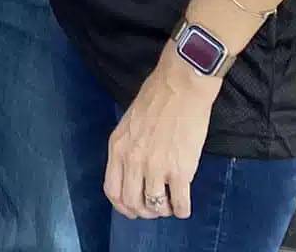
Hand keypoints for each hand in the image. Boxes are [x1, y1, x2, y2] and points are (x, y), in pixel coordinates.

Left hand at [104, 47, 216, 218]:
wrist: (180, 85)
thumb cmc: (155, 97)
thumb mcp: (129, 123)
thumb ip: (127, 148)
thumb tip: (133, 172)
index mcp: (117, 147)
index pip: (112, 190)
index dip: (123, 206)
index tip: (134, 208)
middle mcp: (132, 160)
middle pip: (132, 203)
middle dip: (145, 211)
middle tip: (156, 206)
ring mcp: (156, 167)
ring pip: (155, 207)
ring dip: (164, 210)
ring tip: (170, 202)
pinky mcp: (180, 171)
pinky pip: (179, 205)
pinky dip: (182, 210)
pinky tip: (184, 203)